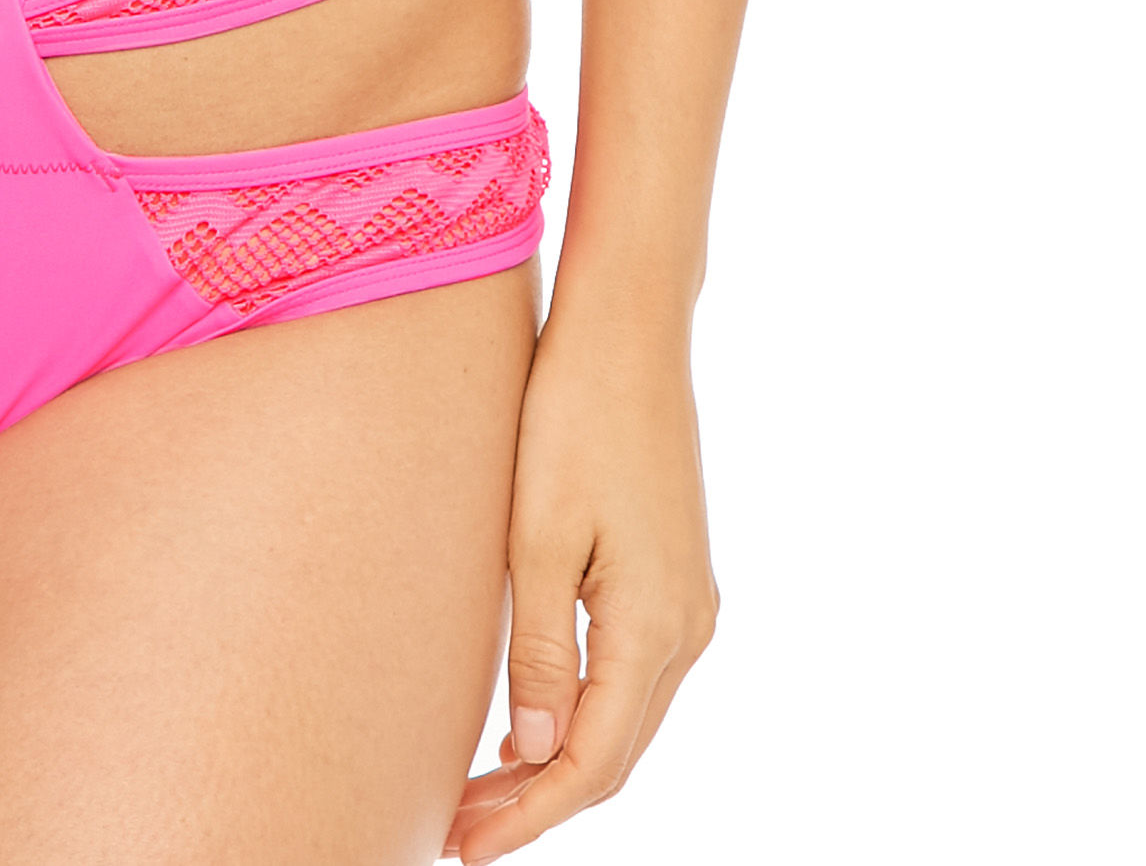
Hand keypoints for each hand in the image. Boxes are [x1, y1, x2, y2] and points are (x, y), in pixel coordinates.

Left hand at [444, 306, 718, 857]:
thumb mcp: (539, 536)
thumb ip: (541, 650)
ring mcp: (689, 603)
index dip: (531, 818)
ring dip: (559, 764)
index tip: (466, 849)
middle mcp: (687, 628)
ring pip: (626, 720)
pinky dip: (584, 716)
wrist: (629, 331)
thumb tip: (538, 756)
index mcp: (655, 627)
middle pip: (615, 754)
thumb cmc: (572, 416)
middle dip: (539, 803)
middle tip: (457, 831)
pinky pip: (632, 676)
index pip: (593, 764)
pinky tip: (531, 727)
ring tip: (479, 793)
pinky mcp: (674, 576)